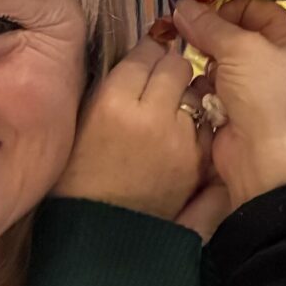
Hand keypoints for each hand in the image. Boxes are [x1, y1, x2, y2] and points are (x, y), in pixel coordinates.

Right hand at [52, 31, 209, 220]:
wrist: (105, 234)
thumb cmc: (81, 177)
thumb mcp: (83, 123)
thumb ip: (111, 86)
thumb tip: (141, 58)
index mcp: (112, 102)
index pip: (143, 54)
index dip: (148, 51)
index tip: (149, 54)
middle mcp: (149, 114)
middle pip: (175, 65)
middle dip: (171, 66)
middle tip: (161, 79)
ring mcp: (178, 138)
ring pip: (195, 90)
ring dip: (188, 93)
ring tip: (171, 109)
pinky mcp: (197, 160)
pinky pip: (204, 122)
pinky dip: (199, 122)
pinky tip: (182, 134)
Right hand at [173, 0, 285, 216]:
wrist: (261, 160)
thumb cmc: (265, 99)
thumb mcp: (239, 50)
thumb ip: (209, 25)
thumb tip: (182, 5)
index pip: (256, 7)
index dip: (227, 8)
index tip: (199, 15)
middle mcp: (283, 60)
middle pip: (237, 33)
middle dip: (213, 37)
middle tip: (191, 38)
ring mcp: (260, 85)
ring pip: (222, 60)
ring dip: (210, 65)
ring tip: (207, 73)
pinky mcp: (240, 107)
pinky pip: (215, 85)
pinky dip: (207, 87)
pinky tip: (206, 94)